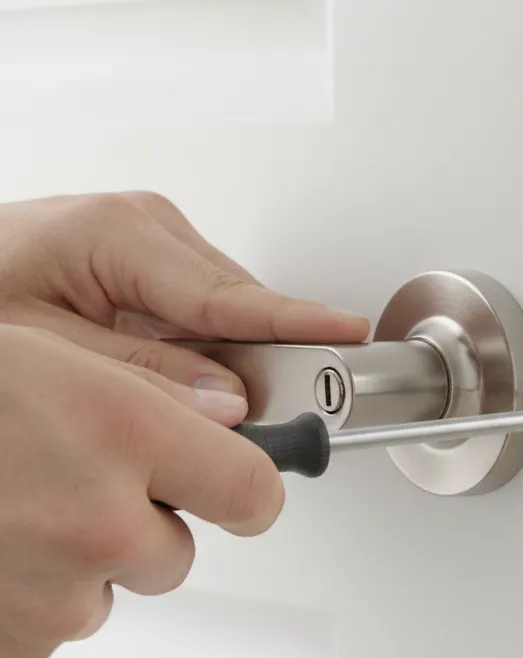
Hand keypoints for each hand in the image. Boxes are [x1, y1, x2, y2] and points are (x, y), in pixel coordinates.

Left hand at [0, 191, 369, 397]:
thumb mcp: (40, 350)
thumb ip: (139, 376)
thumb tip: (225, 402)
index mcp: (119, 234)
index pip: (230, 296)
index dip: (297, 324)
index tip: (347, 336)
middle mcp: (148, 230)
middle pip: (241, 309)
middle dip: (264, 367)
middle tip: (269, 428)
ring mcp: (155, 245)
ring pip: (230, 315)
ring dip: (232, 365)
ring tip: (208, 414)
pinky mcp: (155, 266)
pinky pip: (208, 314)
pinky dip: (209, 355)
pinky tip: (188, 386)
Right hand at [0, 325, 287, 657]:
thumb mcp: (55, 354)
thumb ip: (154, 393)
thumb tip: (229, 417)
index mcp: (125, 433)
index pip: (254, 493)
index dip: (248, 490)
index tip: (240, 486)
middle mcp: (99, 520)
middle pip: (177, 556)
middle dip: (143, 526)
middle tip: (76, 482)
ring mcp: (51, 594)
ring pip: (109, 596)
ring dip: (80, 565)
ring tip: (13, 508)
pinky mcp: (6, 646)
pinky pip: (48, 632)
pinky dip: (28, 602)